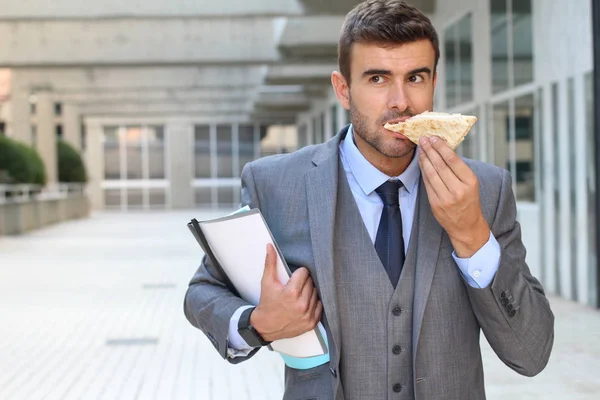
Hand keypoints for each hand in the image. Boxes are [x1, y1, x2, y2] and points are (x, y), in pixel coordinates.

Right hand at [250, 244, 322, 341]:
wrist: (266, 327)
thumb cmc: (267, 302)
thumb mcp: (267, 282)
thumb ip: (270, 262)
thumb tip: (270, 246)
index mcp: (291, 293)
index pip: (304, 272)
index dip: (298, 274)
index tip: (293, 278)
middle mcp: (301, 304)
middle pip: (311, 282)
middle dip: (303, 282)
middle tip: (295, 287)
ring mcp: (308, 314)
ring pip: (316, 293)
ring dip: (309, 292)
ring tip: (299, 295)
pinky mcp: (312, 322)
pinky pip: (320, 305)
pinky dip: (313, 303)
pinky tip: (304, 303)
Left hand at [417, 136, 489, 257]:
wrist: (467, 226)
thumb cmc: (469, 201)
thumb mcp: (471, 184)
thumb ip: (458, 169)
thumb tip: (443, 149)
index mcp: (470, 181)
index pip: (452, 160)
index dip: (441, 147)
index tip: (434, 137)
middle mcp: (458, 189)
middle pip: (440, 165)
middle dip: (430, 150)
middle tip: (424, 139)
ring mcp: (445, 198)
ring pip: (431, 173)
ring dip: (424, 158)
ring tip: (421, 148)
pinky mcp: (435, 204)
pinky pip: (427, 184)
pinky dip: (423, 171)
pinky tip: (421, 162)